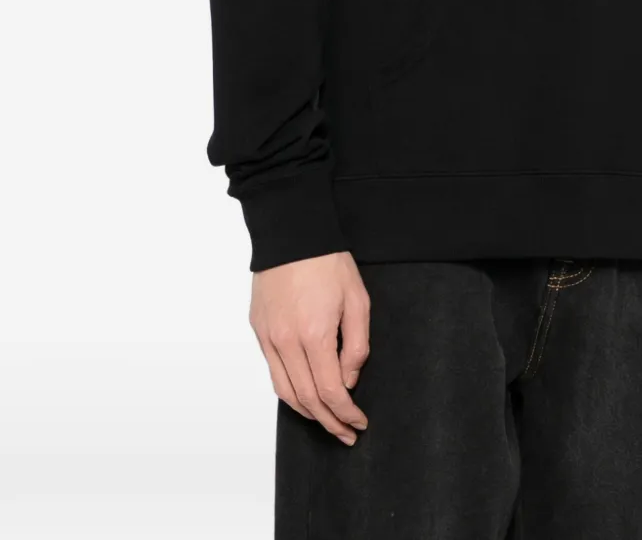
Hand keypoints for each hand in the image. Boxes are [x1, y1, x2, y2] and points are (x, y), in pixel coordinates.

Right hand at [250, 251, 370, 443]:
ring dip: (307, 413)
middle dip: (329, 422)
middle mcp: (286, 341)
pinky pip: (273, 372)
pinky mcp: (259, 330)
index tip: (359, 422)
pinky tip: (304, 396)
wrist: (293, 233)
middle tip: (346, 433)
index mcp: (314, 334)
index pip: (330, 391)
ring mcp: (268, 337)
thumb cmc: (329, 263)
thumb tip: (348, 381)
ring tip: (327, 421)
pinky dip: (289, 391)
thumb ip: (356, 346)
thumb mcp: (357, 300)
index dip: (346, 413)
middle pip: (306, 399)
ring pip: (285, 392)